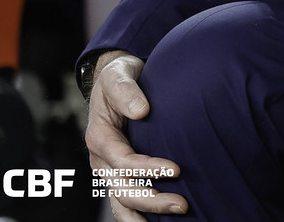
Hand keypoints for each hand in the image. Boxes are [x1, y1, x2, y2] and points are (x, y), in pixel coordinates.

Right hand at [85, 51, 187, 217]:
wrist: (117, 82)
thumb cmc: (120, 77)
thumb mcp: (118, 74)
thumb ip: (127, 90)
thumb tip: (141, 110)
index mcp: (100, 137)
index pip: (123, 160)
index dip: (148, 168)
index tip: (176, 169)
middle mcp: (102, 159)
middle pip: (123, 188)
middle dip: (152, 200)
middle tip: (183, 204)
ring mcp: (109, 170)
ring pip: (122, 201)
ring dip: (146, 213)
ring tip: (176, 215)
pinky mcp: (119, 174)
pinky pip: (124, 201)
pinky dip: (138, 215)